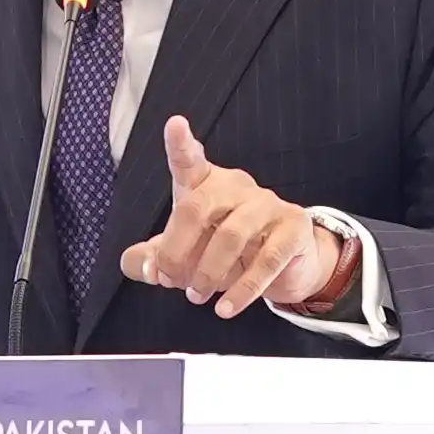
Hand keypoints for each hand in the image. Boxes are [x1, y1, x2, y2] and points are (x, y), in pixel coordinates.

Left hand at [123, 115, 350, 321]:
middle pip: (198, 207)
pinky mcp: (293, 229)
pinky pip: (266, 261)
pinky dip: (243, 290)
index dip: (181, 144)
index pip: (190, 160)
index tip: (175, 125)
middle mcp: (236, 187)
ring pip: (231, 236)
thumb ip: (153, 258)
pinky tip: (226, 309)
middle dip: (175, 248)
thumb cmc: (227, 250)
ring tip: (195, 297)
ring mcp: (267, 205)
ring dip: (207, 272)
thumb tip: (139, 265)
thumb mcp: (185, 254)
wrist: (287, 265)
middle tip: (167, 279)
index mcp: (206, 184)